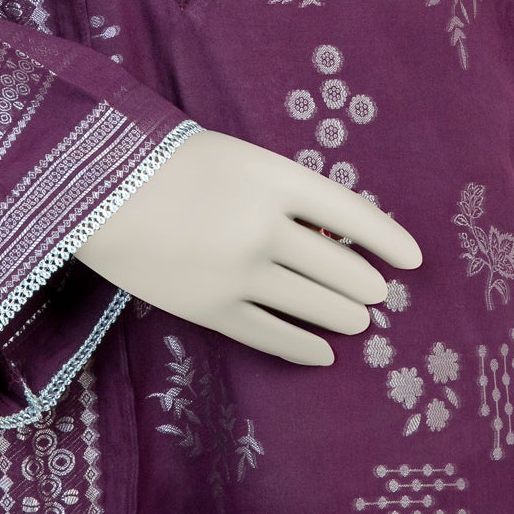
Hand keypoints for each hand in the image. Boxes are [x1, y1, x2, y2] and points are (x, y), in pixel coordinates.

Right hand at [71, 127, 423, 365]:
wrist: (99, 192)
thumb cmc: (171, 164)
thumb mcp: (239, 161)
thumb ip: (286, 196)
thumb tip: (335, 244)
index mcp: (274, 178)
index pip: (352, 214)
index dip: (389, 239)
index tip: (414, 261)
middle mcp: (264, 227)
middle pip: (341, 270)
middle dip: (367, 286)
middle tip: (375, 294)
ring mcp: (239, 272)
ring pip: (317, 306)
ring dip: (346, 316)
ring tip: (357, 320)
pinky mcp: (213, 309)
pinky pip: (275, 336)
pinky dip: (307, 347)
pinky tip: (324, 353)